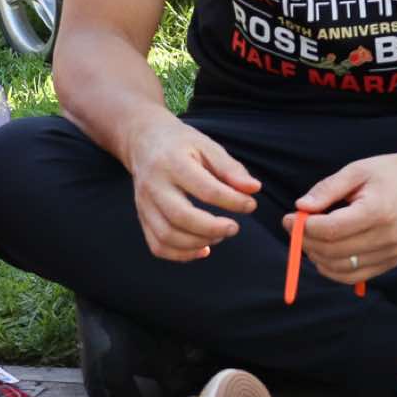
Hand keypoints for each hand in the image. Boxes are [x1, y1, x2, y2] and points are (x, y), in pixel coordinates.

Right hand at [126, 116, 259, 261]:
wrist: (144, 142)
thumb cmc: (182, 144)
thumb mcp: (207, 146)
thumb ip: (230, 169)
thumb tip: (254, 189)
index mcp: (172, 162)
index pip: (205, 189)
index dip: (232, 201)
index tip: (251, 204)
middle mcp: (153, 185)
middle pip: (180, 217)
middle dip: (212, 228)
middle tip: (234, 228)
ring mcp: (144, 204)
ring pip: (167, 236)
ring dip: (198, 242)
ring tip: (219, 235)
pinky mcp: (142, 217)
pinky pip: (158, 246)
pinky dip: (182, 255)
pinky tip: (203, 248)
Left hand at [290, 141, 396, 284]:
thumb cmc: (389, 173)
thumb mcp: (356, 170)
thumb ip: (327, 189)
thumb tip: (300, 207)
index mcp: (377, 212)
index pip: (330, 230)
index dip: (303, 228)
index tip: (290, 218)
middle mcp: (386, 237)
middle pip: (332, 252)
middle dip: (306, 242)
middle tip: (295, 228)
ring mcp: (391, 253)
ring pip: (341, 269)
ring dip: (316, 257)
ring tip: (309, 239)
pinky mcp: (391, 262)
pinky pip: (355, 276)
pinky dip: (333, 270)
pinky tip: (324, 254)